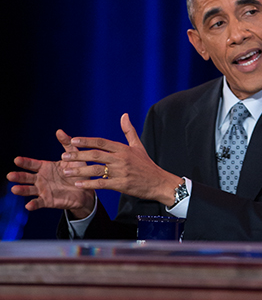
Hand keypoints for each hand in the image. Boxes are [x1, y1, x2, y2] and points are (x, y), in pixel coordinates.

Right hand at [7, 129, 95, 215]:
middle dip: (19, 176)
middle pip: (27, 177)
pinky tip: (28, 205)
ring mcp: (43, 190)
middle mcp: (42, 179)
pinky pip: (39, 203)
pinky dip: (33, 204)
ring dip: (22, 190)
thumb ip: (66, 144)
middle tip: (10, 175)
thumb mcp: (73, 156)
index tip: (17, 159)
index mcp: (46, 167)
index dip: (25, 162)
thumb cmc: (78, 171)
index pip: (33, 164)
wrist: (85, 190)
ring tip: (14, 189)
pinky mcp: (48, 201)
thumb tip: (59, 131)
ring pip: (30, 190)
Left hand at [61, 113, 180, 206]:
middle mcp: (121, 158)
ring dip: (80, 170)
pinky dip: (89, 184)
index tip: (73, 140)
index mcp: (123, 148)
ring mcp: (121, 172)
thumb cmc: (146, 164)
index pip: (102, 142)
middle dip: (78, 155)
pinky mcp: (121, 185)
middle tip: (64, 156)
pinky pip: (102, 184)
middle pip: (96, 155)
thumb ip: (128, 131)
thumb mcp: (138, 145)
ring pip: (96, 169)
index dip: (87, 141)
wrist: (158, 181)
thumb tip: (124, 115)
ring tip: (67, 171)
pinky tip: (78, 184)